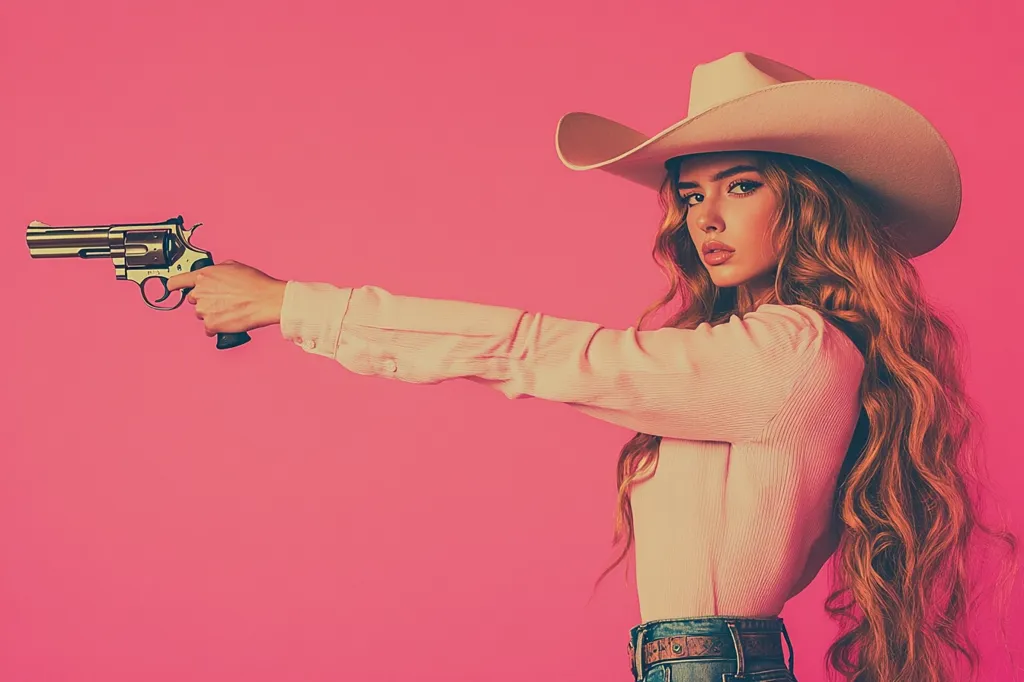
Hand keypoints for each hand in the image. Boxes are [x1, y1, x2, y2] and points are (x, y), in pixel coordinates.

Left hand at [166, 260, 285, 335]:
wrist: (267, 300)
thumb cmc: (255, 284)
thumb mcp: (234, 266)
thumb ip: (217, 270)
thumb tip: (214, 275)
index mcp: (204, 276)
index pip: (176, 281)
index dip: (172, 285)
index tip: (170, 288)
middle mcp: (200, 292)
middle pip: (193, 300)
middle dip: (205, 301)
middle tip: (222, 300)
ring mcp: (204, 310)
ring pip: (201, 314)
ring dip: (212, 314)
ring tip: (230, 310)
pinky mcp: (211, 324)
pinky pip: (208, 329)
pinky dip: (217, 327)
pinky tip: (229, 320)